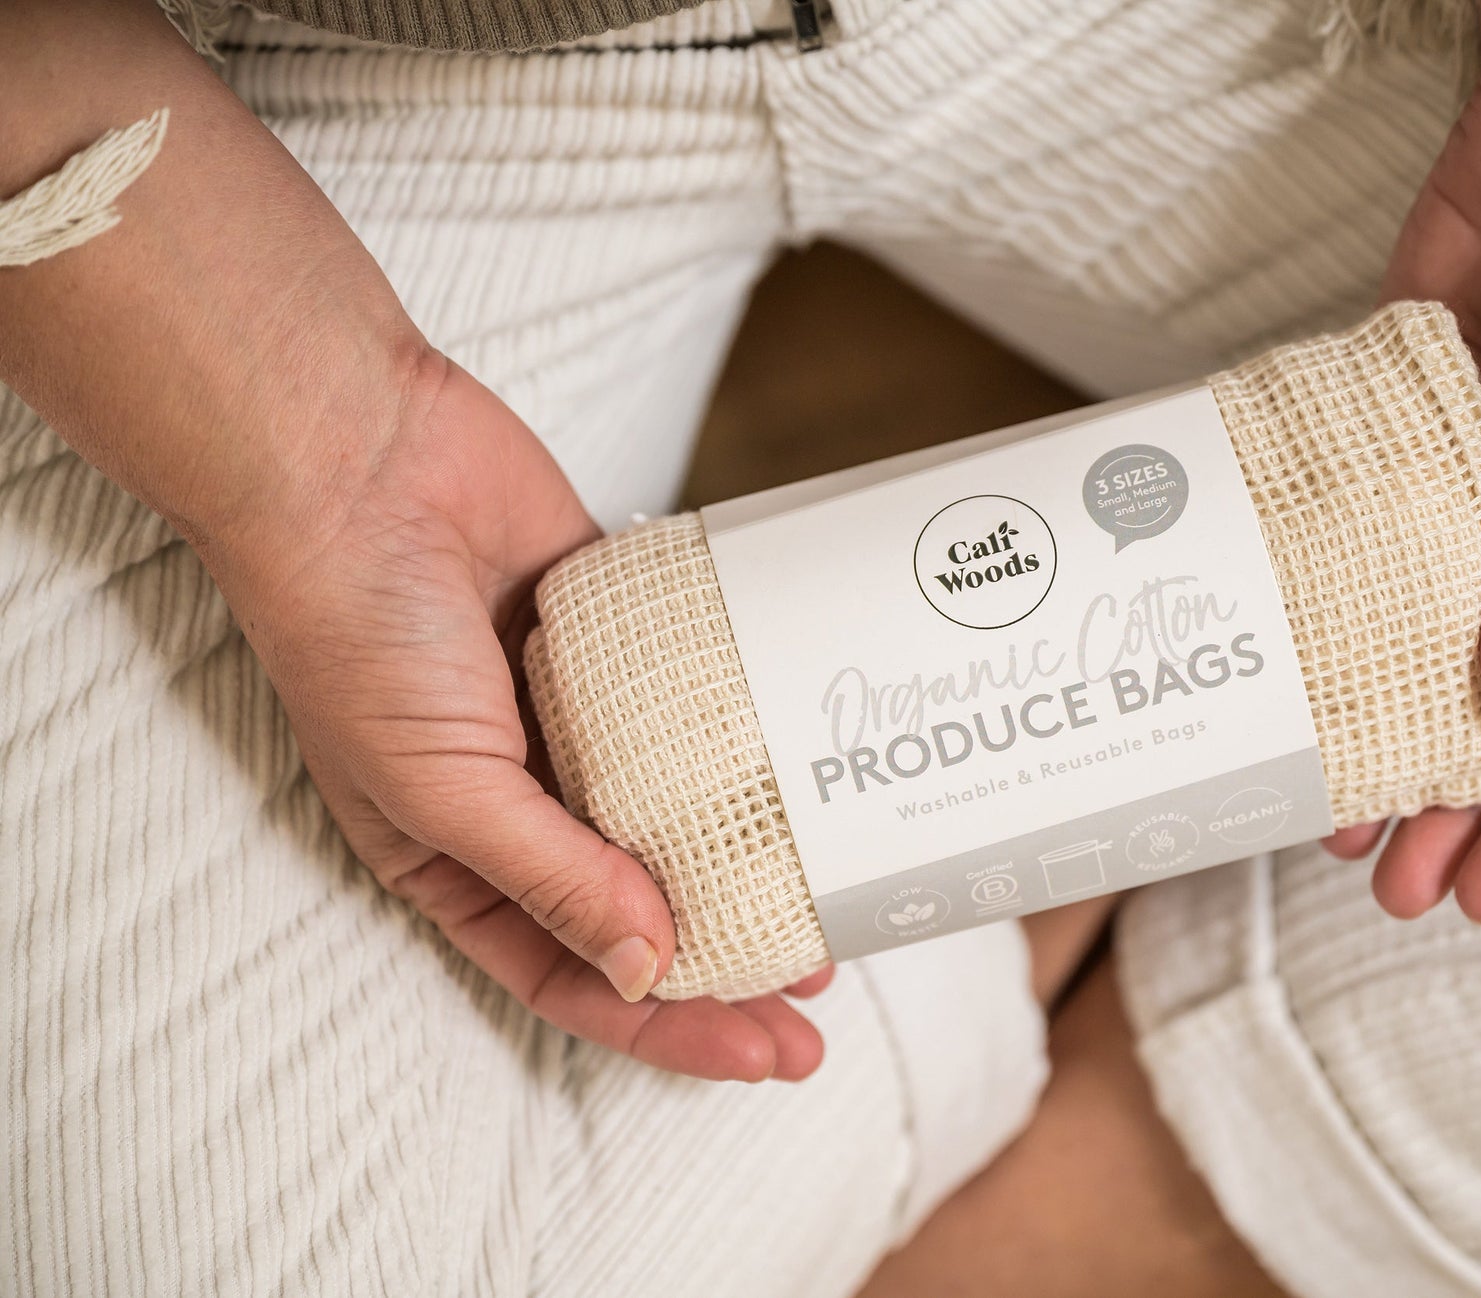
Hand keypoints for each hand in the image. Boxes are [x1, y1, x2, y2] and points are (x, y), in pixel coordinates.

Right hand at [0, 0, 829, 1081]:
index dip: (671, 1025)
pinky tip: (808, 772)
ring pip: (680, 815)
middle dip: (730, 961)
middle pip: (643, 908)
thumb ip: (550, 877)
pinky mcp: (618, 645)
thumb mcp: (440, 787)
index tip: (768, 1051)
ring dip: (752, 860)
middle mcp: (524, 802)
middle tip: (822, 995)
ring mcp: (576, 721)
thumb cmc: (353, 630)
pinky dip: (745, 744)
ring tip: (836, 893)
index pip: (576, 974)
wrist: (356, 456)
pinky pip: (694, 710)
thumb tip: (653, 968)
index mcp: (459, 859)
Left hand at [1323, 3, 1480, 917]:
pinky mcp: (1399, 436)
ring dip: (1369, 722)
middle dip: (1442, 798)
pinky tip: (1283, 662)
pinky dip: (1324, 606)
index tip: (1479, 893)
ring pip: (1410, 642)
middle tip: (1380, 875)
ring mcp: (1472, 492)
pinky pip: (1356, 540)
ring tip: (1318, 800)